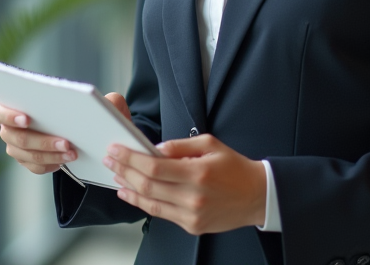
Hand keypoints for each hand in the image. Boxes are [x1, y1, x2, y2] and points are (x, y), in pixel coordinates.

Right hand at [0, 101, 75, 174]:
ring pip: (30, 155)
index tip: (27, 119)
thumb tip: (62, 105)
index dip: (7, 117)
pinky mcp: (24, 160)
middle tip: (65, 142)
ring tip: (71, 153)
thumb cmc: (44, 103)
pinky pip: (36, 167)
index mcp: (2, 110)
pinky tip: (64, 159)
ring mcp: (13, 148)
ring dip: (53, 155)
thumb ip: (42, 100)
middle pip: (20, 139)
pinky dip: (52, 164)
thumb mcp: (41, 98)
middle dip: (45, 142)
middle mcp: (6, 131)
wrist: (48, 117)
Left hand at [104, 133, 266, 234]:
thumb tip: (155, 149)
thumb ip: (180, 146)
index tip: (117, 150)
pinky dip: (143, 204)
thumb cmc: (235, 168)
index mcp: (198, 173)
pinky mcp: (192, 226)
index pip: (154, 166)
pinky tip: (132, 193)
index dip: (131, 158)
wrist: (257, 196)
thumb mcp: (210, 144)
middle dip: (125, 171)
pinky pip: (161, 214)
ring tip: (117, 176)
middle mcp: (193, 197)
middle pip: (148, 185)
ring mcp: (192, 215)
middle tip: (112, 160)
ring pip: (150, 203)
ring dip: (129, 189)